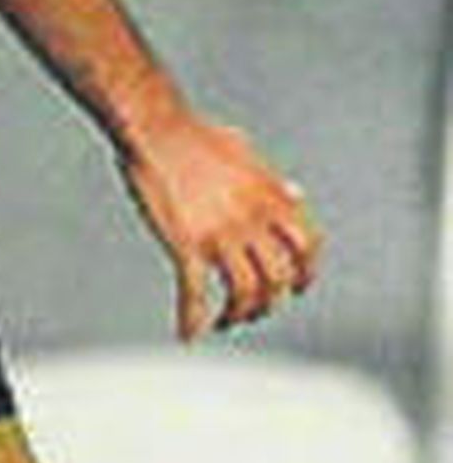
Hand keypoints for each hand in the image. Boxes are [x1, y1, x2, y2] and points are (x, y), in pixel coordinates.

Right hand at [118, 108, 322, 341]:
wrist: (156, 127)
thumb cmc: (194, 135)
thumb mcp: (248, 154)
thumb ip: (273, 182)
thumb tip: (295, 196)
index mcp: (272, 197)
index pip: (308, 247)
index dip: (306, 273)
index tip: (296, 287)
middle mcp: (253, 219)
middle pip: (277, 279)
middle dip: (269, 302)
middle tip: (253, 311)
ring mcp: (221, 234)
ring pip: (244, 293)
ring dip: (238, 315)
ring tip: (226, 322)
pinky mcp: (186, 243)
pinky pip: (195, 293)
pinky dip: (192, 320)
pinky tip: (188, 335)